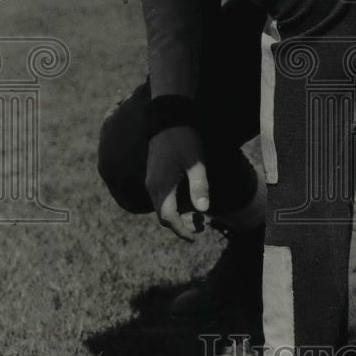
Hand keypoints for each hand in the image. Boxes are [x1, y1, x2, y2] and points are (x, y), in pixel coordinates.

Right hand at [145, 125, 208, 241]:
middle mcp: (153, 186)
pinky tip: (189, 199)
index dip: (181, 231)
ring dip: (179, 214)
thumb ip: (199, 186)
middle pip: (164, 215)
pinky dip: (175, 203)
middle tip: (202, 227)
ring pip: (163, 206)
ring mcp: (152, 179)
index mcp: (161, 187)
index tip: (194, 238)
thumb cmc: (185, 139)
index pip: (168, 218)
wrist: (169, 117)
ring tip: (200, 217)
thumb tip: (203, 211)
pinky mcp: (155, 173)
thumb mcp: (196, 163)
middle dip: (182, 225)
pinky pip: (162, 196)